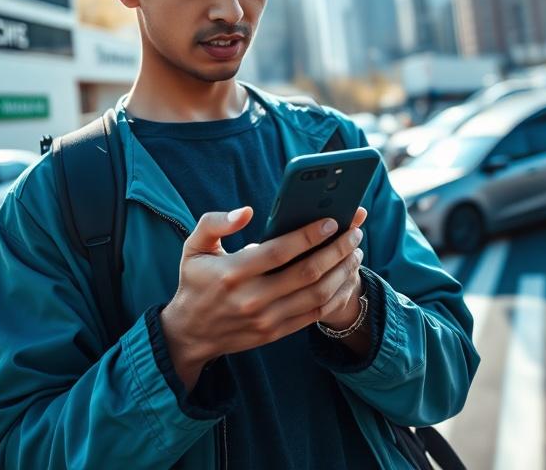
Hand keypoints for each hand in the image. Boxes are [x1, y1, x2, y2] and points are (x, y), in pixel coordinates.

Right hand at [160, 205, 367, 389]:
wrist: (190, 333)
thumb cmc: (195, 281)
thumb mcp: (193, 247)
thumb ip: (215, 223)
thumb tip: (247, 212)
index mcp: (232, 272)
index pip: (279, 252)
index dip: (308, 235)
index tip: (331, 221)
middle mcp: (252, 299)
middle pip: (307, 273)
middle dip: (336, 250)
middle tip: (353, 232)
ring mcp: (266, 319)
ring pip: (317, 295)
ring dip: (342, 272)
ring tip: (355, 252)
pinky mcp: (276, 333)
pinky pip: (315, 314)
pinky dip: (337, 295)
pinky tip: (346, 277)